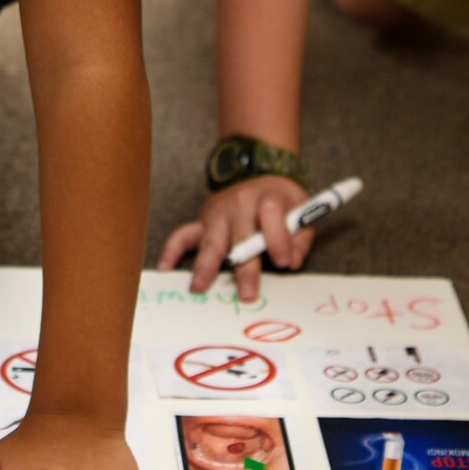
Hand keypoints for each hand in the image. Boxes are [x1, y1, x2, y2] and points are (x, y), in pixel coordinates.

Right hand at [156, 175, 309, 301]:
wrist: (262, 176)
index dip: (278, 239)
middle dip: (244, 266)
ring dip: (205, 265)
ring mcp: (217, 212)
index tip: (285, 262)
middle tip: (247, 293)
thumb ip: (300, 238)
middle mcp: (239, 203)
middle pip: (240, 235)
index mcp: (266, 197)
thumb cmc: (283, 202)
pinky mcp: (203, 221)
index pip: (270, 214)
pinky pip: (183, 235)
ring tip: (199, 286)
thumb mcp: (302, 212)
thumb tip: (292, 262)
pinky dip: (172, 251)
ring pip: (211, 240)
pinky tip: (166, 268)